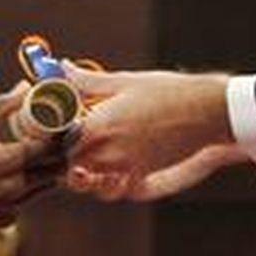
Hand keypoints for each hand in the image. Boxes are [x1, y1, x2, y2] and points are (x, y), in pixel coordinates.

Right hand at [0, 83, 66, 240]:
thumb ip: (1, 106)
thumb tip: (24, 87)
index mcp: (9, 162)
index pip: (52, 145)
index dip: (65, 131)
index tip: (71, 120)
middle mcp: (16, 188)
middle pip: (56, 168)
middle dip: (62, 151)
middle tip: (62, 135)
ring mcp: (12, 207)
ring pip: (45, 186)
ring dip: (47, 169)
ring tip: (41, 151)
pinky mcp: (5, 220)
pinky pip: (27, 201)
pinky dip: (28, 187)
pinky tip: (14, 175)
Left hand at [62, 64, 246, 200]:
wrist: (207, 112)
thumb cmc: (169, 92)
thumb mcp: (125, 82)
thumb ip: (88, 81)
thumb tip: (62, 69)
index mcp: (101, 125)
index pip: (58, 140)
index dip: (49, 134)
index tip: (48, 124)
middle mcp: (110, 152)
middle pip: (68, 164)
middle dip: (62, 153)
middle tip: (63, 137)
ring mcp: (126, 167)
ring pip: (88, 180)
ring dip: (82, 168)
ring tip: (84, 151)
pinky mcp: (141, 174)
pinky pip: (112, 185)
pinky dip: (105, 178)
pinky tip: (108, 161)